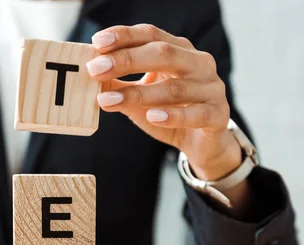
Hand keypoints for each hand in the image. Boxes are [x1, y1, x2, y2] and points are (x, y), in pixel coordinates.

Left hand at [88, 24, 242, 183]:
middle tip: (96, 70)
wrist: (203, 144)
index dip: (124, 36)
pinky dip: (173, 116)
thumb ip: (119, 86)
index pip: (151, 35)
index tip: (97, 43)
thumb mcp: (140, 99)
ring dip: (139, 94)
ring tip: (110, 101)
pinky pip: (196, 114)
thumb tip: (90, 77)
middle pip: (163, 54)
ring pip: (175, 88)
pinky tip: (152, 117)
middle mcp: (199, 63)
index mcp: (180, 51)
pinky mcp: (218, 115)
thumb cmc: (170, 114)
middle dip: (127, 60)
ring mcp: (211, 88)